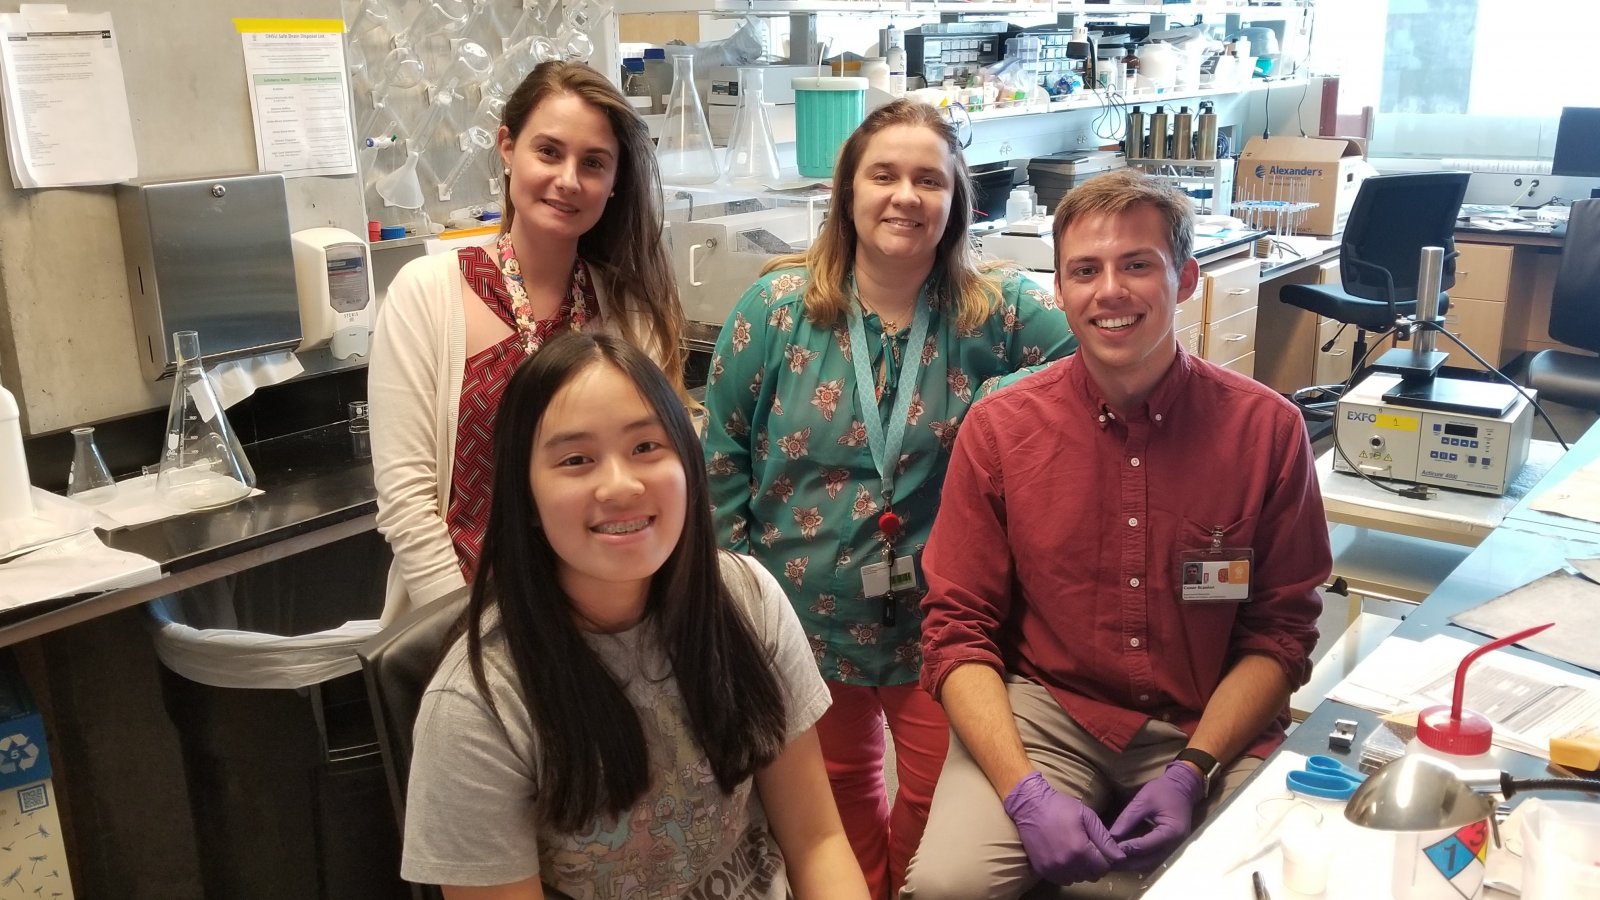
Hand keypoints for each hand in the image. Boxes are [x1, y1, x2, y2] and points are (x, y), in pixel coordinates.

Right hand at [1002, 771, 1124, 884]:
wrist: (1029, 805)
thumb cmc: (1060, 806)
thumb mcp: (1087, 816)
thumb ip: (1104, 838)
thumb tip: (1120, 857)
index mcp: (1080, 850)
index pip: (1103, 868)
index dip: (1106, 858)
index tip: (1099, 848)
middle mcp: (1066, 864)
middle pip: (1092, 876)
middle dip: (1094, 865)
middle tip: (1088, 849)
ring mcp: (1053, 869)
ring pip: (1078, 879)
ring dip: (1081, 870)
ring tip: (1075, 852)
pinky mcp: (1042, 870)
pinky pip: (1063, 880)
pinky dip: (1067, 872)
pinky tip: (1064, 857)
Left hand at [1108, 761, 1205, 869]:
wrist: (1182, 788)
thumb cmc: (1163, 791)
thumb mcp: (1143, 800)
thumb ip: (1128, 819)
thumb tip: (1111, 836)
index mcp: (1171, 832)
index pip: (1146, 846)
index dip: (1127, 848)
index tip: (1109, 850)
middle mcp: (1176, 845)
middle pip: (1149, 860)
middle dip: (1128, 863)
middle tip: (1108, 863)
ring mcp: (1175, 849)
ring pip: (1151, 863)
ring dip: (1132, 865)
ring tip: (1113, 863)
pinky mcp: (1170, 848)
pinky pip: (1154, 858)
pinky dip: (1139, 860)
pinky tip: (1125, 858)